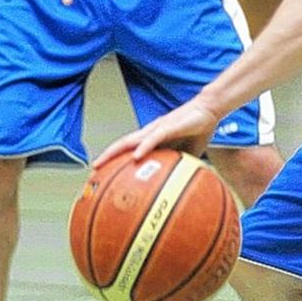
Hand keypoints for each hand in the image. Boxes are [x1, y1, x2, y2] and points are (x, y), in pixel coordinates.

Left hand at [94, 99, 220, 167]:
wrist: (209, 109)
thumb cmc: (197, 130)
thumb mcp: (188, 156)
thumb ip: (181, 168)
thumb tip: (180, 191)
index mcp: (152, 139)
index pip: (127, 150)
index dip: (113, 162)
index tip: (102, 176)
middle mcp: (149, 132)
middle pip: (121, 145)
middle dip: (105, 158)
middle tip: (92, 173)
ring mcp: (156, 128)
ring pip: (129, 140)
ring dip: (113, 152)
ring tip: (100, 164)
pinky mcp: (168, 126)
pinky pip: (152, 138)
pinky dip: (142, 148)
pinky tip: (135, 157)